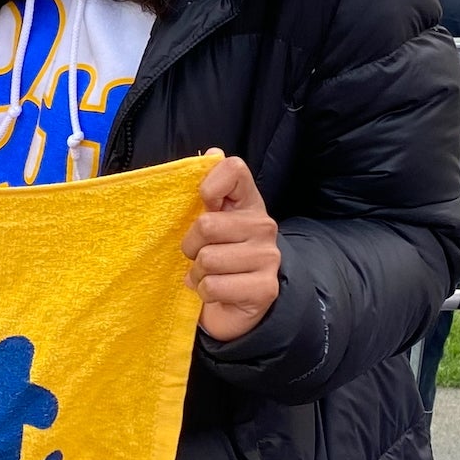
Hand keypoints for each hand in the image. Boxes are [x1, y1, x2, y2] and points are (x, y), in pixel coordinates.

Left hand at [181, 153, 281, 342]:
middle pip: (206, 225)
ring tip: (208, 276)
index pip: (234, 170)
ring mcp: (268, 257)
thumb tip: (212, 152)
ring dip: (198, 274)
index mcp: (249, 203)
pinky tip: (216, 292)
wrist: (238, 306)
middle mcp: (264, 226)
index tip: (204, 205)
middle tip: (199, 256)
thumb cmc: (219, 258)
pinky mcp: (265, 288)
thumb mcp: (211, 224)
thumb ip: (210, 191)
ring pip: (208, 259)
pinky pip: (214, 286)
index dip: (209, 185)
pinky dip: (205, 293)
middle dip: (191, 247)